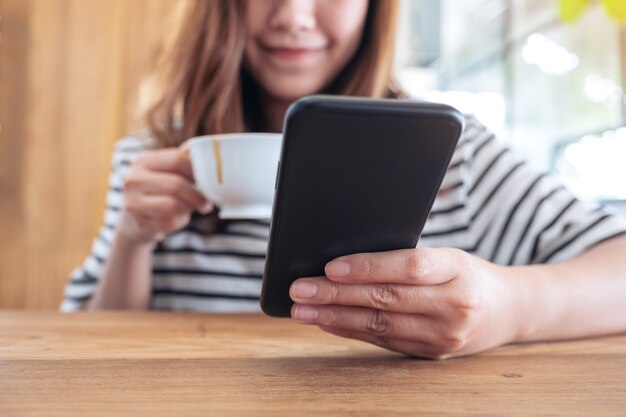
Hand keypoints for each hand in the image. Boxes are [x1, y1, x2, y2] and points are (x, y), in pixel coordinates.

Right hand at [120, 145, 212, 244]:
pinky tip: (175, 218)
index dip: (197, 171)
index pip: (178, 160)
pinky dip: (178, 222)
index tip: (209, 180)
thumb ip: (181, 161)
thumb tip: (200, 148)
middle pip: (176, 185)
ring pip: (173, 206)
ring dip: (187, 209)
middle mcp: (133, 180)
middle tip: (207, 204)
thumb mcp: (165, 172)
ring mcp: (133, 202)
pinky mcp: (138, 223)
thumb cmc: (158, 191)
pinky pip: (169, 222)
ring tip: (188, 209)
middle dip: (197, 196)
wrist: (133, 219)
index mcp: (143, 161)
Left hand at [289, 248, 523, 359]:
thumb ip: (407, 261)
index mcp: (457, 268)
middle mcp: (454, 303)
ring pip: (381, 324)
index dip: (368, 267)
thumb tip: (345, 263)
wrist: (509, 310)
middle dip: (337, 294)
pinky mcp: (434, 353)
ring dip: (336, 317)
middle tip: (300, 289)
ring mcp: (445, 334)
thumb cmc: (468, 274)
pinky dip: (352, 331)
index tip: (330, 266)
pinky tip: (328, 322)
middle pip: (386, 298)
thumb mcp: (448, 256)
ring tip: (304, 310)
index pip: (408, 266)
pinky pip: (385, 341)